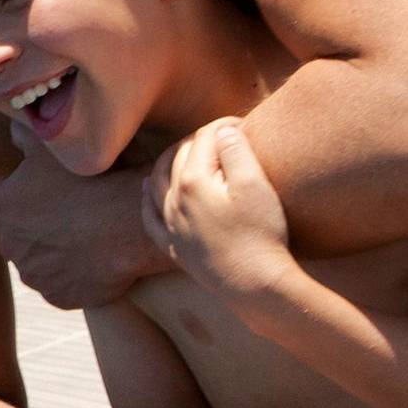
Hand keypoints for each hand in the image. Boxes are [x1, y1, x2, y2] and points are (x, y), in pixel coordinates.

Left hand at [0, 132, 168, 308]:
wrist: (131, 222)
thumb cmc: (91, 178)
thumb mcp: (52, 146)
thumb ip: (23, 135)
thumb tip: (13, 131)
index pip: (8, 198)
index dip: (34, 192)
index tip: (58, 189)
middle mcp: (8, 245)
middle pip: (23, 233)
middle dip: (42, 225)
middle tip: (76, 212)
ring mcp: (34, 276)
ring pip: (42, 261)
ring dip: (58, 251)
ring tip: (90, 234)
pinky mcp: (59, 298)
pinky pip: (64, 284)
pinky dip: (76, 274)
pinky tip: (96, 258)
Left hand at [144, 118, 293, 301]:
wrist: (254, 284)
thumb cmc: (260, 232)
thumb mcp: (254, 185)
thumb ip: (235, 151)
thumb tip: (221, 130)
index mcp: (192, 180)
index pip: (204, 139)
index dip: (225, 126)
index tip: (244, 123)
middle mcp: (172, 200)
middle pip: (179, 156)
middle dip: (200, 139)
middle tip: (224, 135)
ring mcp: (170, 225)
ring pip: (156, 181)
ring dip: (169, 160)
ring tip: (185, 150)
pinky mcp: (173, 246)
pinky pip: (149, 216)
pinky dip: (147, 197)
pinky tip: (147, 187)